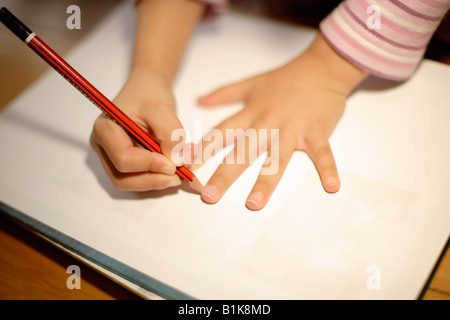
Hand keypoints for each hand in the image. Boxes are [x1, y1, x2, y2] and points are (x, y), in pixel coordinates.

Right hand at [90, 67, 185, 190]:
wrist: (148, 90)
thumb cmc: (150, 94)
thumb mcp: (162, 109)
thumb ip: (170, 134)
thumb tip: (177, 162)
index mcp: (105, 130)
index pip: (123, 158)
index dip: (149, 165)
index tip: (173, 165)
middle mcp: (103, 146)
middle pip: (122, 177)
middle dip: (152, 180)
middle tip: (178, 176)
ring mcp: (111, 157)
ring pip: (130, 182)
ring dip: (155, 182)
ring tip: (179, 172)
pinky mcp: (124, 163)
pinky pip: (137, 179)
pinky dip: (156, 178)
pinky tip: (173, 168)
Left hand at [196, 35, 368, 209]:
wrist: (320, 67)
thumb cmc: (285, 78)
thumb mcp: (250, 84)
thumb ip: (224, 94)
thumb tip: (198, 100)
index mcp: (250, 115)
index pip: (221, 134)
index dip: (202, 150)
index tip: (185, 167)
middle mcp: (267, 124)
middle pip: (242, 152)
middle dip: (225, 174)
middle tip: (208, 196)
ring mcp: (292, 129)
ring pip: (276, 159)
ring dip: (265, 182)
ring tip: (253, 204)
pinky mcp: (317, 131)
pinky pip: (323, 152)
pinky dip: (328, 168)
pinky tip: (332, 187)